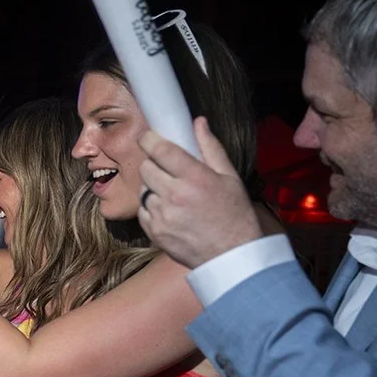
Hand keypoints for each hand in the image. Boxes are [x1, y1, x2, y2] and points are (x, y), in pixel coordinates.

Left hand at [137, 117, 263, 267]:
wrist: (229, 254)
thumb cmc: (234, 214)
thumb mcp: (229, 177)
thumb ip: (211, 148)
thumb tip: (198, 122)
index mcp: (195, 178)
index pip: (161, 150)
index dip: (149, 139)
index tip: (147, 136)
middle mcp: (174, 196)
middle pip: (146, 168)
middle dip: (153, 164)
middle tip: (167, 169)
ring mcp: (161, 215)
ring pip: (142, 189)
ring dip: (152, 186)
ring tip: (173, 193)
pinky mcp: (153, 231)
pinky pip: (142, 210)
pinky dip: (150, 206)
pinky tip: (169, 210)